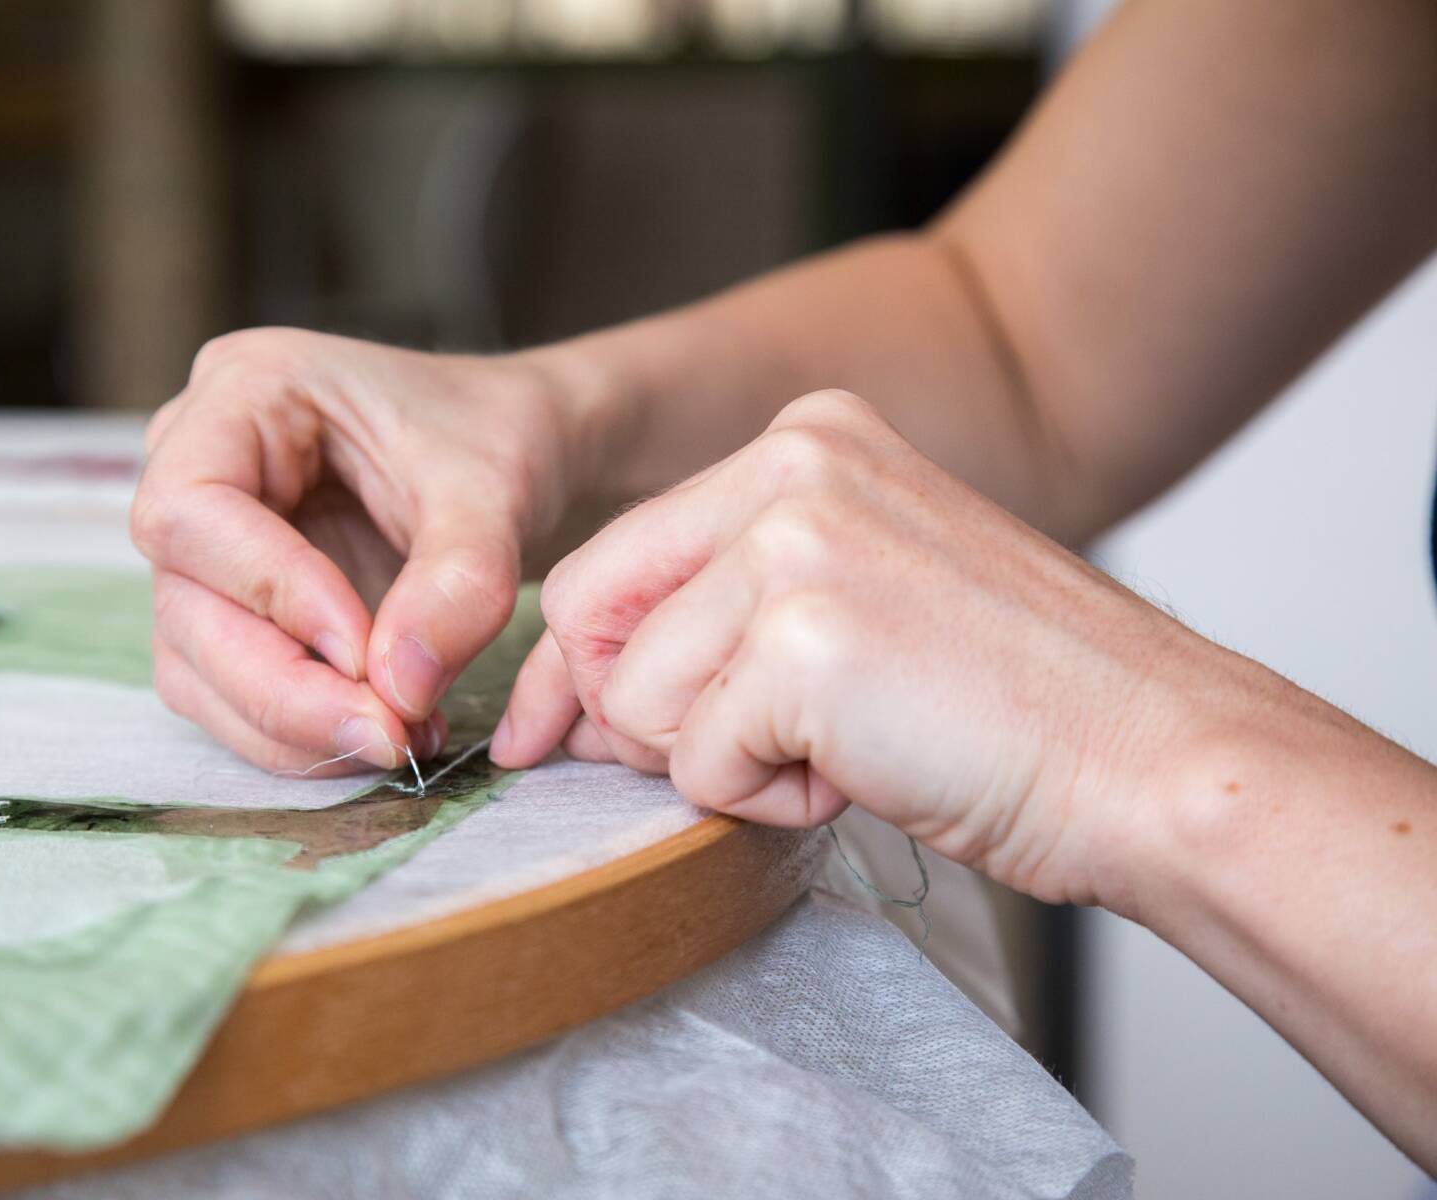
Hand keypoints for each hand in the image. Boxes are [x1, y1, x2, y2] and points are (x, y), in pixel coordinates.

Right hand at [133, 327, 596, 772]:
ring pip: (196, 666)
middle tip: (387, 735)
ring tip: (402, 740)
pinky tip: (386, 734)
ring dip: (292, 727)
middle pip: (184, 603)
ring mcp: (208, 545)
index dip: (266, 590)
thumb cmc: (500, 438)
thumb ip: (457, 582)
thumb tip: (399, 690)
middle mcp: (200, 463)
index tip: (364, 650)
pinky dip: (302, 735)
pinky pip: (232, 695)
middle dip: (283, 688)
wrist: (523, 456)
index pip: (190, 508)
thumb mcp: (497, 491)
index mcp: (247, 390)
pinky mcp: (234, 611)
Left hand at [492, 389, 1237, 906]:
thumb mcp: (851, 603)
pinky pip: (697, 766)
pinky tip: (869, 770)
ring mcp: (794, 545)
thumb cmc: (1012, 701)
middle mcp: (789, 465)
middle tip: (764, 747)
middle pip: (594, 626)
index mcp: (803, 441)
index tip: (579, 732)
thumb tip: (570, 701)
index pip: (605, 563)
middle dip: (646, 720)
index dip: (593, 668)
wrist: (1155, 756)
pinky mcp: (803, 640)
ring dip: (725, 763)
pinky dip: (768, 803)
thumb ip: (715, 615)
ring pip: (638, 704)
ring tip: (849, 746)